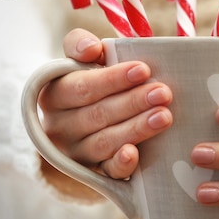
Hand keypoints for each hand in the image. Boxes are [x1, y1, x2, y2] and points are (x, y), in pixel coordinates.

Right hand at [38, 28, 172, 178]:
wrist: (83, 124)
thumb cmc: (89, 83)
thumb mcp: (79, 61)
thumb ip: (80, 44)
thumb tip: (90, 48)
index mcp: (54, 95)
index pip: (82, 86)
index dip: (113, 79)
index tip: (143, 69)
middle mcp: (60, 127)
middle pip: (97, 115)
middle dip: (133, 102)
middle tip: (163, 93)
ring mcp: (76, 153)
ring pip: (104, 142)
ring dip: (136, 129)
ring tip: (164, 116)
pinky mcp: (93, 174)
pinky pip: (106, 173)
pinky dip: (120, 164)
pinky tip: (135, 154)